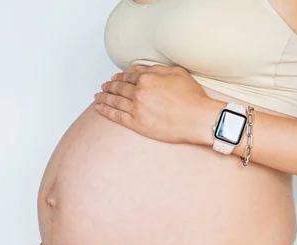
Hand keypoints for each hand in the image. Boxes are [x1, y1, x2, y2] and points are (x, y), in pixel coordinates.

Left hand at [94, 64, 223, 145]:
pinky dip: (105, 111)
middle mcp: (139, 92)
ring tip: (98, 96)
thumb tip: (140, 69)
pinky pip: (116, 116)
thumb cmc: (192, 97)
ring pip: (115, 101)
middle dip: (109, 86)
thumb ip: (155, 69)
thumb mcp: (176, 73)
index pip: (129, 76)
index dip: (120, 77)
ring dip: (104, 97)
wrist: (198, 119)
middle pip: (119, 88)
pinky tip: (99, 108)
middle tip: (104, 86)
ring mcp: (136, 109)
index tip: (115, 78)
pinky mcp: (137, 124)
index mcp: (147, 78)